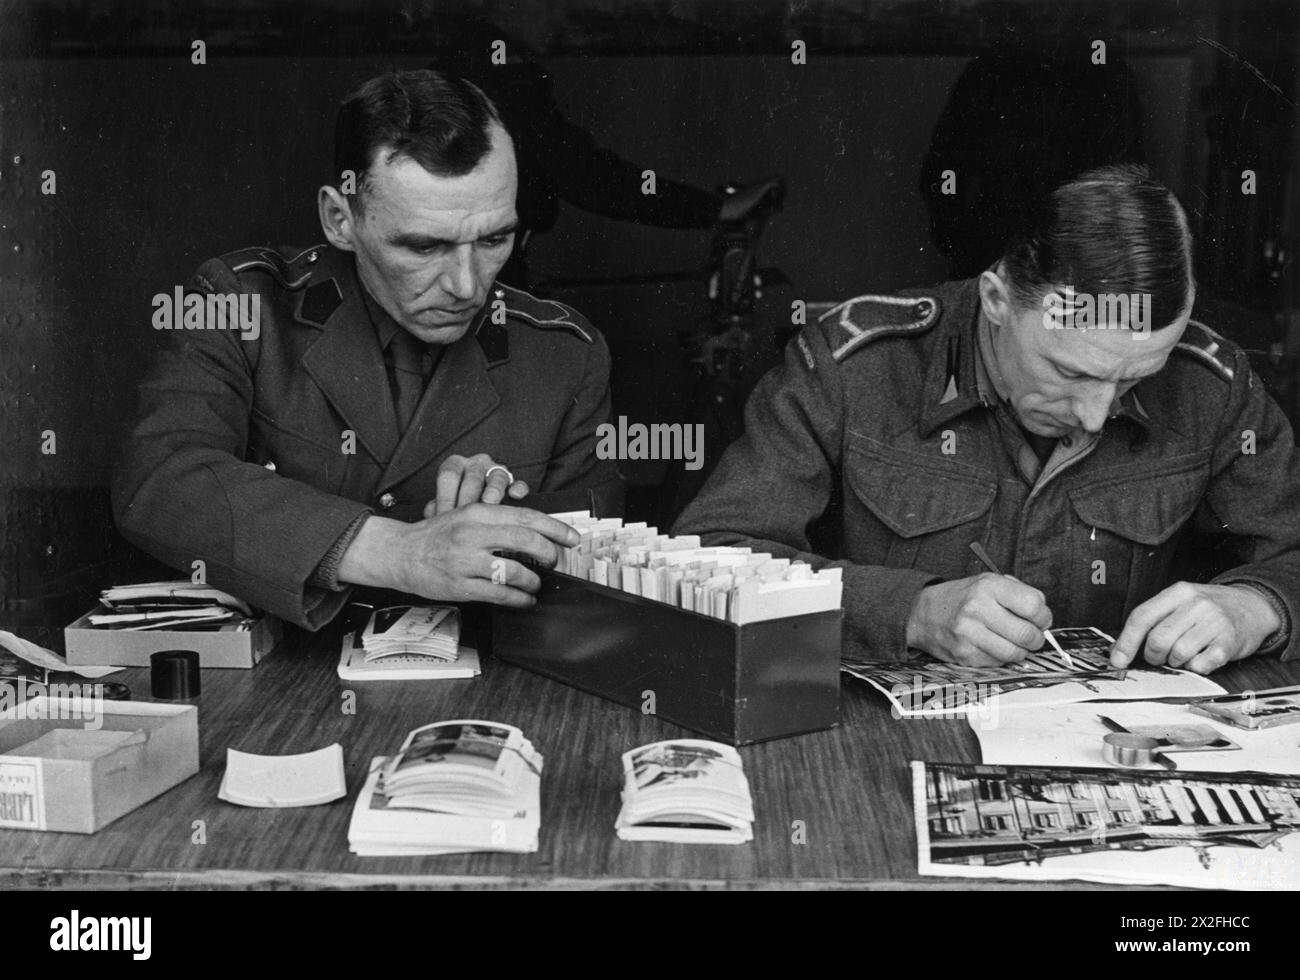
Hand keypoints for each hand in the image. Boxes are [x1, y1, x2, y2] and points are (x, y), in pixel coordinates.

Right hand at [337, 505, 577, 607]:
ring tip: (535, 584)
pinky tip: (524, 600)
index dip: (555, 528)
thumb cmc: (436, 535)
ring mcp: (465, 561)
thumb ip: (496, 521)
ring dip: (533, 581)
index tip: (572, 538)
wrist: (399, 552)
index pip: (526, 517)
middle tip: (554, 562)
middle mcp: (472, 535)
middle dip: (548, 554)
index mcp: (478, 514)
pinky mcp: (459, 586)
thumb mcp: (465, 516)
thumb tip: (536, 531)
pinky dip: (519, 599)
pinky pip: (499, 595)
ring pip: (514, 571)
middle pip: (526, 541)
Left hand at [425, 454, 528, 516]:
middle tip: (465, 515)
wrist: (478, 519)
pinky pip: (519, 483)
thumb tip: (434, 517)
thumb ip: (437, 509)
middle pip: (473, 475)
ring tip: (489, 502)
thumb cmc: (456, 510)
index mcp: (456, 466)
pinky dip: (518, 488)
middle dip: (469, 497)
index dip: (446, 495)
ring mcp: (497, 472)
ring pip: (497, 476)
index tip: (445, 515)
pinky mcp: (515, 485)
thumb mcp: (443, 506)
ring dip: (493, 490)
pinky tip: (514, 496)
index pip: (449, 473)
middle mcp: (476, 465)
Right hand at [906, 573, 1052, 666]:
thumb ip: (1019, 593)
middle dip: (1036, 639)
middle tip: (1032, 636)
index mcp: (988, 586)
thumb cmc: (963, 598)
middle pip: (1027, 634)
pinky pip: (997, 663)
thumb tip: (1043, 618)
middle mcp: (977, 608)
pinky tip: (992, 646)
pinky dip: (1001, 657)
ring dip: (1021, 651)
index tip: (1040, 619)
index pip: (1033, 605)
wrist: (923, 614)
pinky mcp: (964, 655)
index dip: (1043, 616)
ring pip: (1014, 654)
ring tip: (1014, 643)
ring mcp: (969, 634)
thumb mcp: (988, 582)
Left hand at [1109, 582, 1280, 674]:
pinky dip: (1195, 667)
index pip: (1142, 617)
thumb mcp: (1181, 602)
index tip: (1117, 661)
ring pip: (1178, 654)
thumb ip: (1154, 619)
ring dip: (1175, 661)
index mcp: (1178, 592)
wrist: (1253, 607)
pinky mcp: (1229, 643)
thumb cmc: (1209, 609)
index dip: (1126, 642)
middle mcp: (1197, 604)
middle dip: (1153, 655)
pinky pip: (1200, 665)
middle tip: (1160, 656)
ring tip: (1184, 654)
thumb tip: (1122, 649)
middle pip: (1157, 639)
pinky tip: (1200, 657)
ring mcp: (1215, 622)